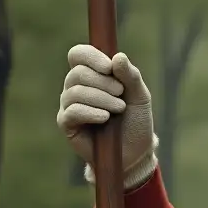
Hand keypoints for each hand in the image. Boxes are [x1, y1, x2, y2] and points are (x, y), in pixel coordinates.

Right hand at [56, 43, 157, 188]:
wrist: (135, 153)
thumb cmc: (136, 121)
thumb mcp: (140, 97)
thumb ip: (131, 76)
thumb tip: (118, 56)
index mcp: (92, 75)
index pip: (78, 55)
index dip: (90, 56)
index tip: (109, 67)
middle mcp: (76, 87)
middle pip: (78, 73)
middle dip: (103, 82)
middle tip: (121, 94)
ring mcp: (69, 105)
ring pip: (75, 92)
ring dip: (101, 98)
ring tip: (119, 108)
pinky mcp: (67, 124)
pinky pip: (72, 111)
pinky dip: (90, 112)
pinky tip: (105, 117)